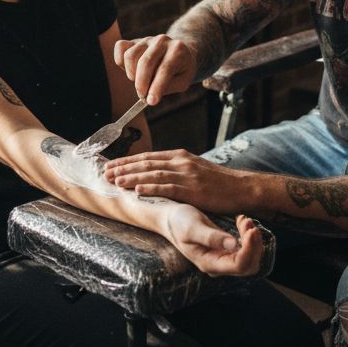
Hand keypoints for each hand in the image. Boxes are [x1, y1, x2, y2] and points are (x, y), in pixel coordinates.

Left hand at [105, 149, 247, 212]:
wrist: (242, 188)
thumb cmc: (219, 183)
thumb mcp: (196, 169)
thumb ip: (176, 170)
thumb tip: (156, 174)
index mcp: (180, 156)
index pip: (148, 157)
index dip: (127, 161)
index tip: (111, 165)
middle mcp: (181, 162)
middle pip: (146, 163)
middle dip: (124, 168)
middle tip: (105, 173)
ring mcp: (187, 174)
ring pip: (153, 174)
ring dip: (132, 177)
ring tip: (115, 181)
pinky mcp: (193, 189)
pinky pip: (168, 188)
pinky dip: (151, 188)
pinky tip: (137, 190)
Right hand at [113, 34, 196, 105]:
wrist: (179, 50)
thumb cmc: (180, 69)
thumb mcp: (183, 82)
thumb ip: (167, 87)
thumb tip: (148, 95)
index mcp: (178, 50)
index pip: (165, 69)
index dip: (156, 87)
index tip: (151, 102)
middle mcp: (162, 41)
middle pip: (145, 62)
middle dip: (141, 84)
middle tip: (143, 96)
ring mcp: (147, 39)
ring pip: (130, 56)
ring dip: (132, 74)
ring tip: (141, 82)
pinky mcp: (134, 40)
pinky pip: (120, 48)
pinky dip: (121, 62)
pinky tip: (131, 70)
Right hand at [164, 208, 263, 276]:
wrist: (171, 218)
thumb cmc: (178, 222)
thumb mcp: (192, 228)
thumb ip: (212, 237)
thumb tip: (234, 245)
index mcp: (209, 264)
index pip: (240, 265)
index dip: (250, 250)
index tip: (251, 230)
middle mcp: (219, 265)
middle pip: (250, 265)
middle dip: (254, 245)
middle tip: (249, 222)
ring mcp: (224, 258)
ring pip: (251, 257)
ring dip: (254, 239)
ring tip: (245, 219)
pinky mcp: (227, 250)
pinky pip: (246, 248)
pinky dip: (249, 235)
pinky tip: (241, 220)